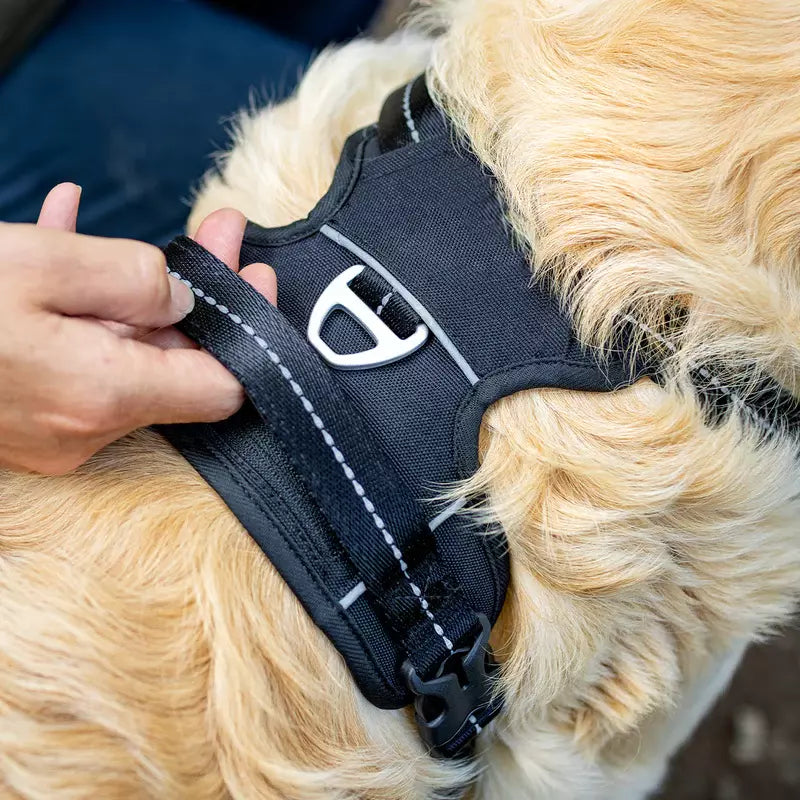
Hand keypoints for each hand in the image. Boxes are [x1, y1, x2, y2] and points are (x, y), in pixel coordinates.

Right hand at [0, 183, 275, 474]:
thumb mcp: (41, 266)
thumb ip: (134, 281)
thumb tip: (187, 300)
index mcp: (105, 395)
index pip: (223, 387)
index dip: (248, 331)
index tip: (252, 276)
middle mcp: (88, 429)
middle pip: (176, 366)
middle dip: (200, 300)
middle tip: (215, 236)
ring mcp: (57, 431)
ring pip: (127, 358)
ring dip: (143, 301)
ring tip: (158, 243)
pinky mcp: (28, 419)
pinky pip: (80, 362)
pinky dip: (92, 316)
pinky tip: (83, 254)